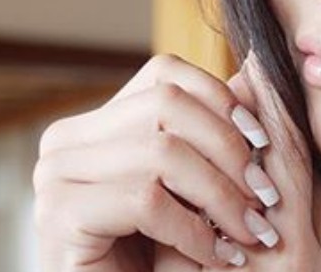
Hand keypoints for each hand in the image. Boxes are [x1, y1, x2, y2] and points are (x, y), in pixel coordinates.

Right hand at [33, 50, 320, 270]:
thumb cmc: (166, 257)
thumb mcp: (197, 187)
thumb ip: (217, 132)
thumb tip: (258, 67)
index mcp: (96, 124)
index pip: (166, 75)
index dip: (222, 100)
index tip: (263, 143)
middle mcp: (66, 141)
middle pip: (166, 104)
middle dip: (228, 149)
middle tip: (265, 195)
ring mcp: (54, 176)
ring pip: (162, 152)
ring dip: (221, 196)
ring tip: (251, 231)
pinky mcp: (59, 216)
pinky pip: (146, 200)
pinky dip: (194, 230)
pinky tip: (218, 256)